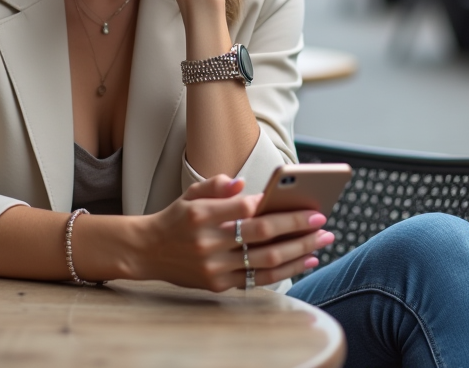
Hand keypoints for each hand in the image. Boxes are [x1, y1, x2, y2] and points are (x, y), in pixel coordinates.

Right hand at [130, 174, 332, 291]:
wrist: (147, 251)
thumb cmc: (176, 218)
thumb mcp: (191, 194)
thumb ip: (217, 186)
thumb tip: (243, 184)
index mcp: (201, 214)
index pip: (246, 209)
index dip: (275, 206)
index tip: (301, 203)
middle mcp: (208, 242)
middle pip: (262, 235)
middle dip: (297, 228)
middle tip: (322, 220)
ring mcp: (213, 266)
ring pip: (265, 261)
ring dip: (298, 251)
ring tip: (321, 241)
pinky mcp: (217, 284)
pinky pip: (257, 279)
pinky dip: (285, 271)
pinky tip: (303, 261)